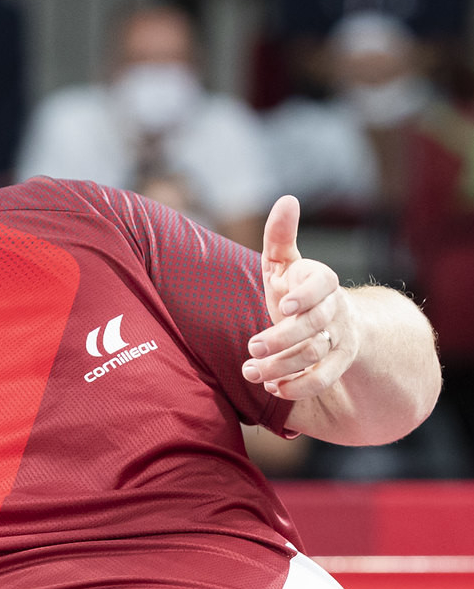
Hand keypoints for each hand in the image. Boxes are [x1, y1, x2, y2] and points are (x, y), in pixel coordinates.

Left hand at [241, 194, 357, 400]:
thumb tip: (287, 200)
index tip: (283, 304)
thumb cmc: (296, 286)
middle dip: (282, 339)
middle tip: (252, 347)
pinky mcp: (338, 364)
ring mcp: (338, 339)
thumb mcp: (284, 261)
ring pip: (316, 356)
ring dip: (282, 367)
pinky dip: (298, 386)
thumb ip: (280, 235)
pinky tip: (271, 388)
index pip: (323, 284)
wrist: (333, 320)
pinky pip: (324, 380)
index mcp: (322, 280)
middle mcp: (334, 310)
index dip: (306, 295)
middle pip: (314, 326)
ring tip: (250, 371)